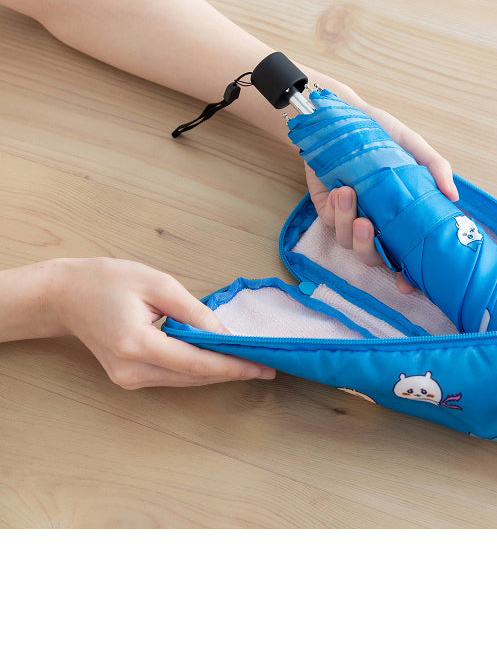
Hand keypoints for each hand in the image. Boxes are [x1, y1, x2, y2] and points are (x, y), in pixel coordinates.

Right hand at [53, 258, 275, 388]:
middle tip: (268, 366)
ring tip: (251, 363)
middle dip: (233, 371)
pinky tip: (221, 360)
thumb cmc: (107, 281)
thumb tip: (227, 334)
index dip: (234, 366)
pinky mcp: (129, 378)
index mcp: (137, 344)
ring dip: (218, 372)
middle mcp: (132, 370)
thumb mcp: (158, 285)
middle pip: (194, 376)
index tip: (263, 367)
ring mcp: (128, 379)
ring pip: (186, 380)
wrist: (64, 295)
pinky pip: (173, 376)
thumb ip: (194, 313)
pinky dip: (199, 369)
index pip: (197, 362)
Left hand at [304, 85, 458, 293]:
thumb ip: (435, 169)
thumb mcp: (413, 146)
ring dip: (348, 225)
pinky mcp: (327, 209)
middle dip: (369, 248)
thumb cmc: (382, 133)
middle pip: (372, 258)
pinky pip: (330, 222)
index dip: (405, 276)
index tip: (406, 285)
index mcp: (399, 219)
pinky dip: (336, 209)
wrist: (346, 115)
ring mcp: (349, 220)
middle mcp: (376, 225)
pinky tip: (342, 190)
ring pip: (348, 243)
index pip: (403, 257)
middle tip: (368, 225)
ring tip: (351, 196)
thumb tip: (454, 197)